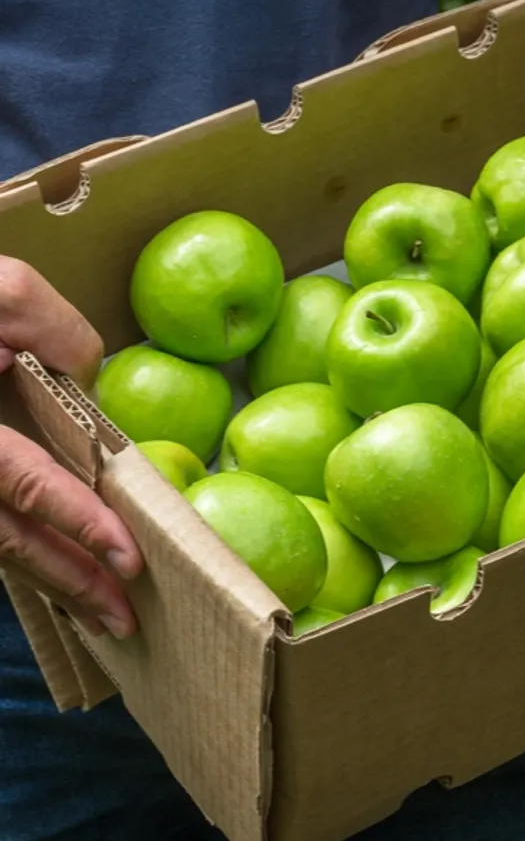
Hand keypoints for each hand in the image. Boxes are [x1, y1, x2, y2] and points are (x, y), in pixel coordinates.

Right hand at [0, 257, 142, 637]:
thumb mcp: (0, 291)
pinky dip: (29, 552)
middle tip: (123, 618)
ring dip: (49, 580)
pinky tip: (61, 568)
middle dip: (69, 581)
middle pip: (10, 539)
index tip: (126, 559)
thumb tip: (86, 383)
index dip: (77, 523)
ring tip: (99, 614)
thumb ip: (53, 330)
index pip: (24, 484)